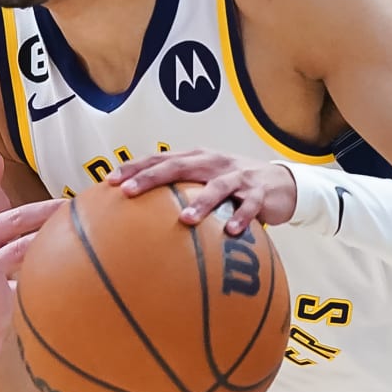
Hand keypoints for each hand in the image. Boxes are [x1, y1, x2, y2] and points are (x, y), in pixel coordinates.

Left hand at [109, 149, 297, 234]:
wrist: (282, 182)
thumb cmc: (233, 185)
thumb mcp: (205, 181)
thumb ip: (178, 193)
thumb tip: (138, 219)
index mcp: (197, 159)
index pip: (160, 159)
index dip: (135, 168)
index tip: (109, 181)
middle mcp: (214, 163)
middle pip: (179, 166)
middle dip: (152, 178)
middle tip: (129, 192)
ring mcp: (237, 177)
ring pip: (216, 187)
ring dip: (201, 203)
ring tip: (184, 219)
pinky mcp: (259, 193)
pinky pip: (249, 206)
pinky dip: (241, 218)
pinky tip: (231, 232)